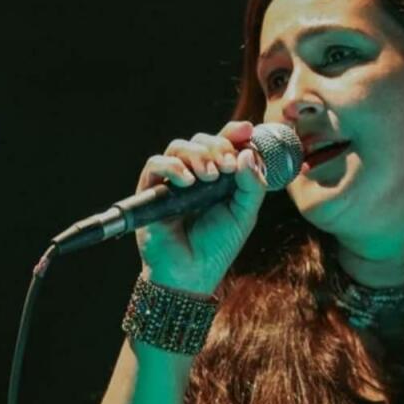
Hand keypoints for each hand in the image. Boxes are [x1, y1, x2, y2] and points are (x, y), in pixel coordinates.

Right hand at [134, 121, 266, 294]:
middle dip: (218, 146)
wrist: (192, 274)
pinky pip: (156, 164)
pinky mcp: (151, 190)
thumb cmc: (219, 245)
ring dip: (197, 155)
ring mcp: (172, 180)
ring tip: (210, 175)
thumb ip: (252, 185)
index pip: (225, 144)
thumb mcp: (245, 213)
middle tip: (227, 166)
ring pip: (179, 147)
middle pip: (202, 140)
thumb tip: (248, 153)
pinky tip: (188, 181)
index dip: (234, 132)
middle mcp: (195, 173)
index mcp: (220, 176)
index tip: (247, 130)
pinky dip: (173, 166)